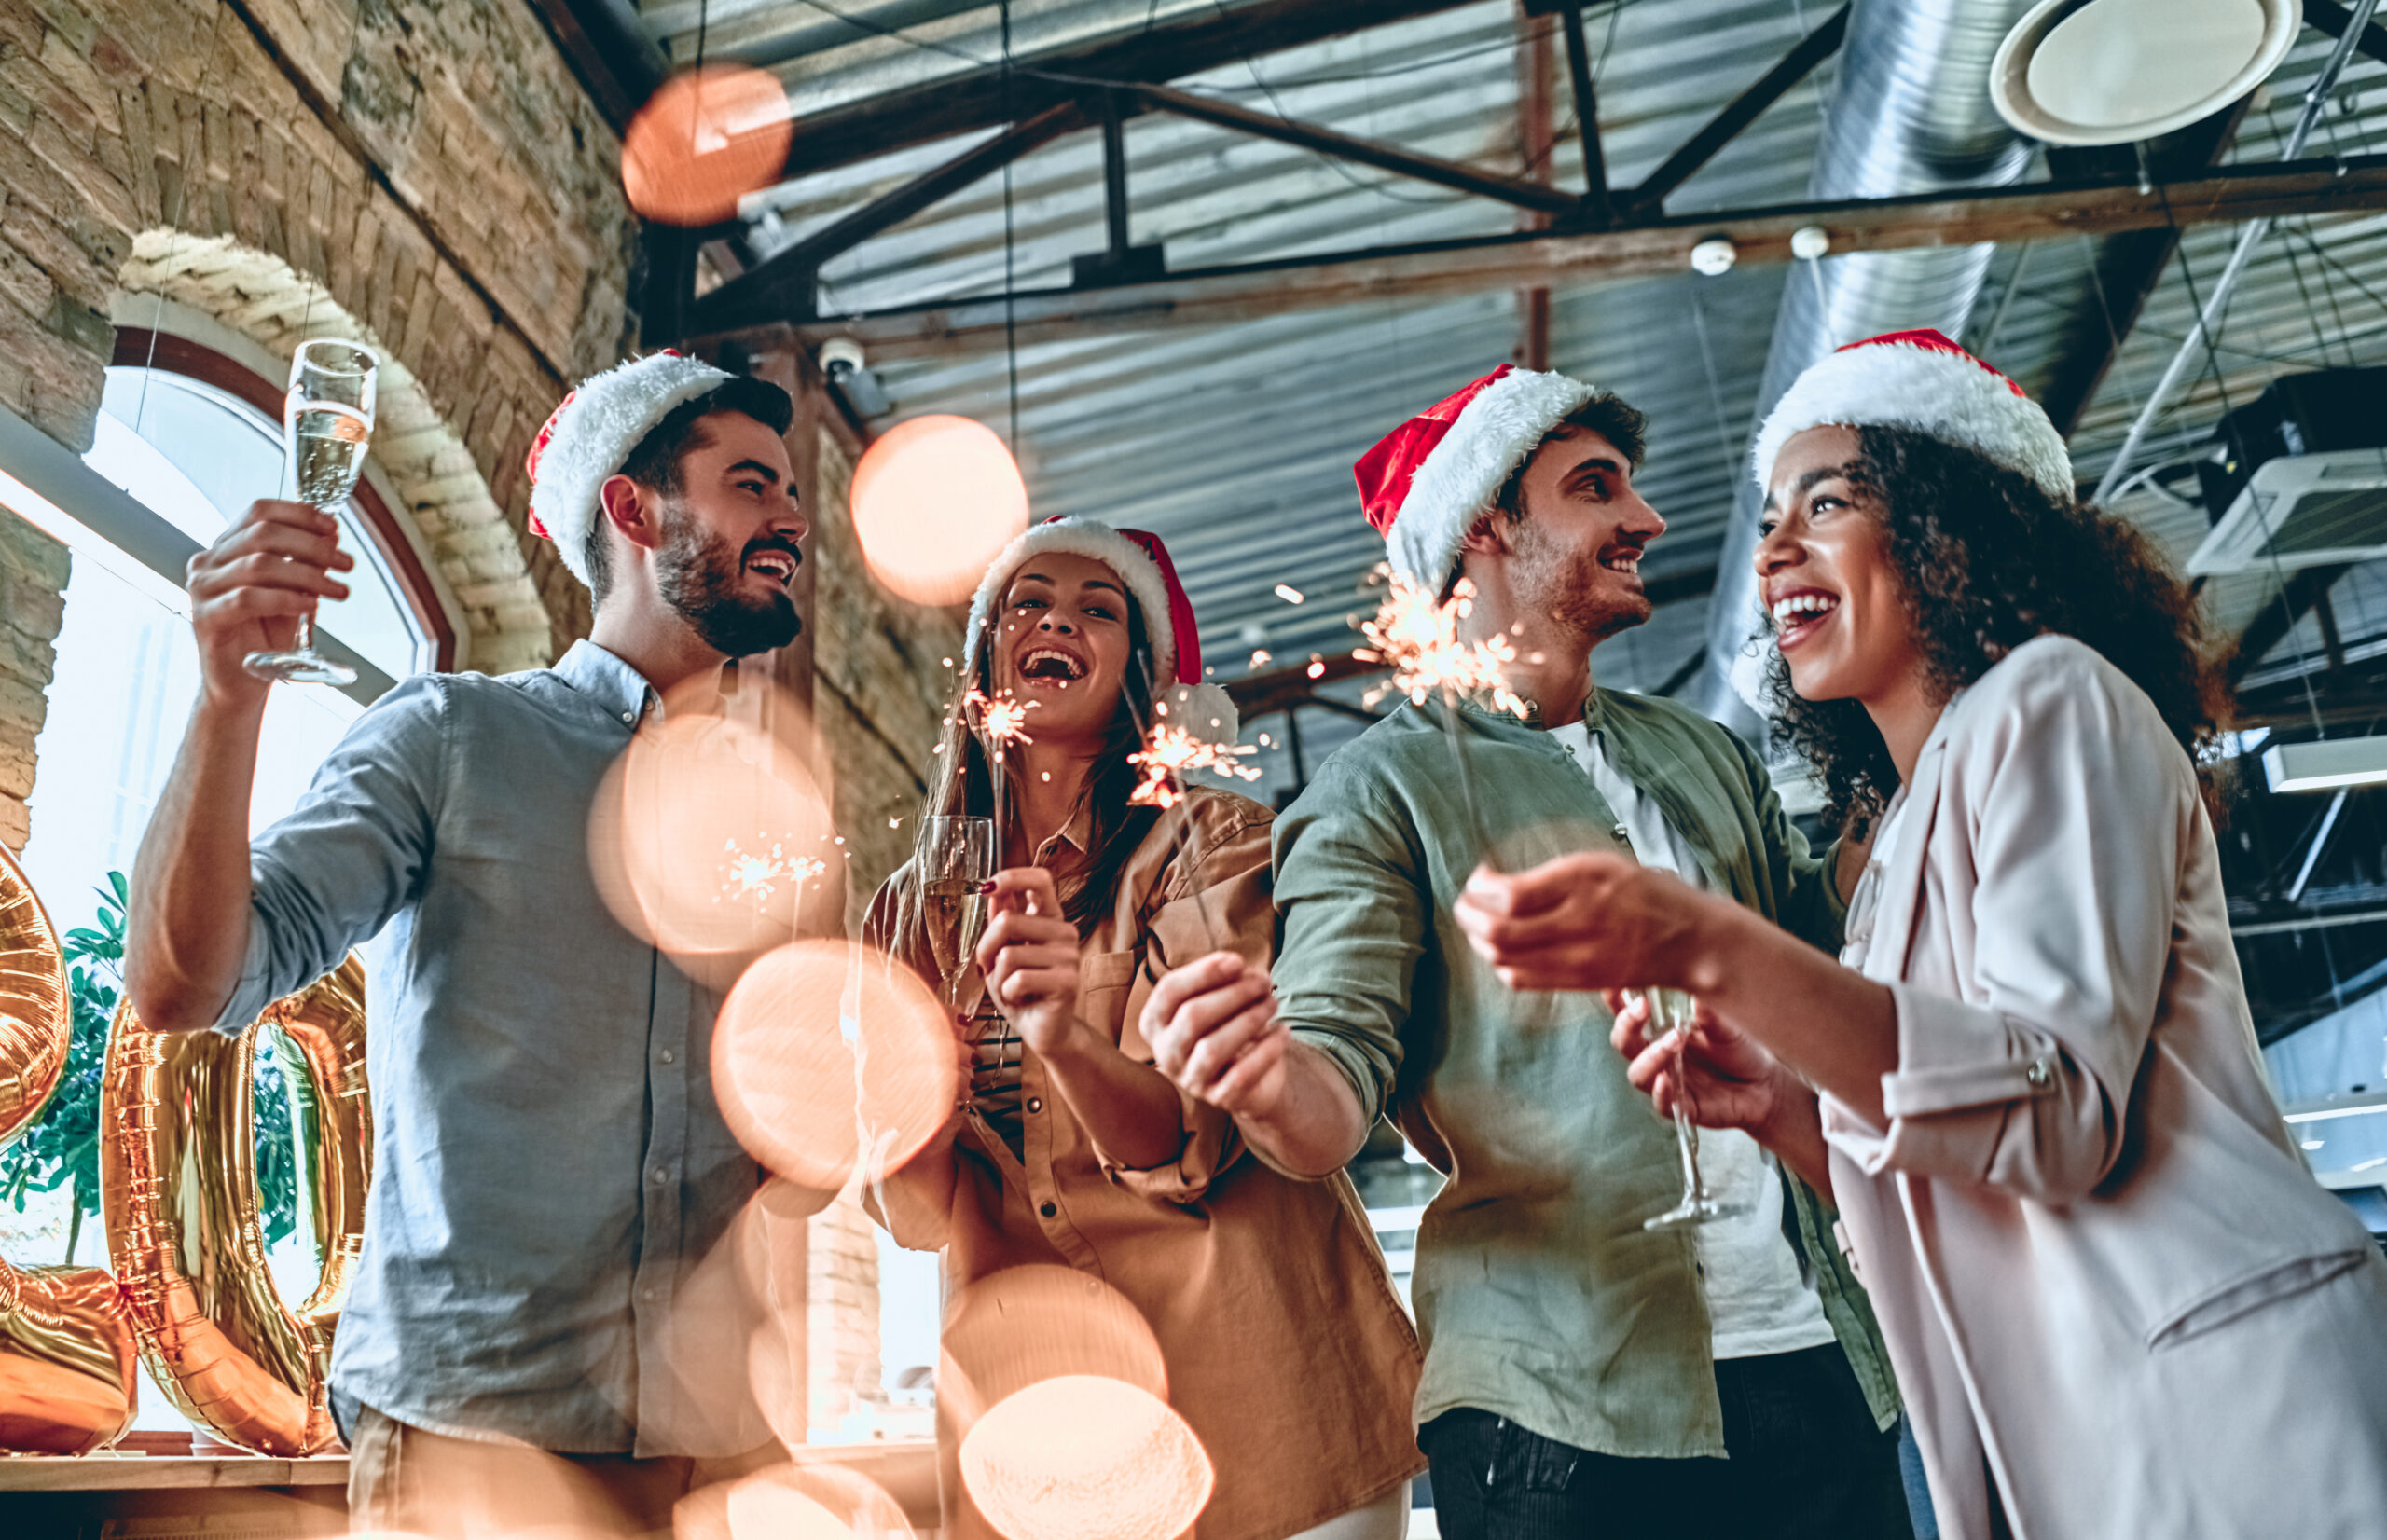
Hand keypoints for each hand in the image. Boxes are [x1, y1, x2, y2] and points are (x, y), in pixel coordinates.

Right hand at [185, 499, 352, 705]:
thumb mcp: (293, 591)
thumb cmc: (265, 635)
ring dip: (307, 574)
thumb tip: (331, 537)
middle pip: (263, 534)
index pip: (259, 511)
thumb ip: (305, 564)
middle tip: (345, 562)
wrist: (242, 681)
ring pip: (259, 564)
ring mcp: (203, 589)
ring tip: (337, 589)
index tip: (333, 528)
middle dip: (312, 545)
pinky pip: (247, 599)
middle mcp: (209, 562)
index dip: (299, 513)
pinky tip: (311, 604)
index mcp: (227, 548)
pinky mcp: (205, 617)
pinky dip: (285, 598)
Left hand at [973, 867, 1083, 1058]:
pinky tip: (1021, 999)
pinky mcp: (1067, 981)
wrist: (1044, 1031)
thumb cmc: (1022, 991)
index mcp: (1049, 919)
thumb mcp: (1002, 954)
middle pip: (1007, 920)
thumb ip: (1001, 924)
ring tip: (1012, 989)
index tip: (987, 886)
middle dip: (986, 949)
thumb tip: (994, 894)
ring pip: (1009, 955)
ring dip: (998, 978)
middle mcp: (1063, 932)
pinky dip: (1008, 995)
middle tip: (992, 969)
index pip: (1040, 880)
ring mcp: (1069, 956)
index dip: (1013, 877)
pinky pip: (1018, 980)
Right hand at [1143, 953, 1287, 1118]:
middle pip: (1192, 1017)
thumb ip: (1224, 980)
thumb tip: (1239, 967)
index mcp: (1155, 1023)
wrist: (1251, 1075)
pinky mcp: (1219, 1098)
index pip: (1169, 992)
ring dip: (1250, 1019)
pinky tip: (1284, 1031)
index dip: (1203, 972)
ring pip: (1213, 1048)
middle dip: (1234, 993)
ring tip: (1273, 1003)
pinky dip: (1267, 1049)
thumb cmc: (1228, 1024)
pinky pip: (1242, 1075)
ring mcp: (1190, 1079)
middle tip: (1264, 982)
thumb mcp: (1221, 998)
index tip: (1238, 961)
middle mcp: (1165, 1053)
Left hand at [1453, 853, 1723, 993]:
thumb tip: (1492, 884)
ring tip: (1479, 924)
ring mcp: (1577, 958)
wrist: (1689, 939)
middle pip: (1500, 933)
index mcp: (1584, 883)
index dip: (1481, 888)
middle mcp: (1579, 922)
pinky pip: (1522, 980)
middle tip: (1464, 903)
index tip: (1479, 877)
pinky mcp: (1578, 982)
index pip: (1511, 896)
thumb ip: (1549, 877)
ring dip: (1480, 942)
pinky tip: (1503, 949)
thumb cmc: (1643, 894)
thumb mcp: (1599, 866)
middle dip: (1469, 917)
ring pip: (1505, 960)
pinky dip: (1501, 964)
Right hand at [1608, 990, 1796, 1138]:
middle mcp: (1657, 1057)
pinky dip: (1661, 1092)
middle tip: (1643, 1006)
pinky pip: (1662, 1103)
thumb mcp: (1726, 1026)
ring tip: (1675, 1039)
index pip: (1629, 1016)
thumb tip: (1695, 994)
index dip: (1614, 1001)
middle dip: (1627, 1024)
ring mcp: (1667, 1082)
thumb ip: (1709, 1014)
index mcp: (1661, 1031)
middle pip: (1624, 1043)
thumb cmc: (1739, 1050)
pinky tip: (1667, 1080)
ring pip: (1639, 1074)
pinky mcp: (1682, 1107)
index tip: (1612, 982)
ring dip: (1651, 1056)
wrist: (1765, 1085)